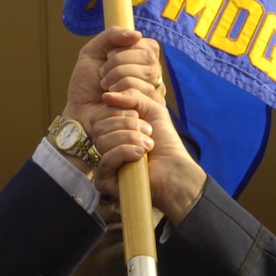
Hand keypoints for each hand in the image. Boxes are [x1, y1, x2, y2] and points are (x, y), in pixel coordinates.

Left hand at [64, 30, 155, 139]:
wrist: (79, 112)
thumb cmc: (86, 85)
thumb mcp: (92, 52)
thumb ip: (111, 35)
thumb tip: (137, 34)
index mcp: (142, 61)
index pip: (148, 45)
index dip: (125, 48)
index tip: (106, 57)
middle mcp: (152, 76)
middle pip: (148, 57)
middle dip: (119, 62)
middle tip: (102, 74)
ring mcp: (153, 93)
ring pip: (148, 73)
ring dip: (119, 76)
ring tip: (105, 87)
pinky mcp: (150, 110)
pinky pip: (144, 91)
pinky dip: (121, 91)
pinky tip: (109, 97)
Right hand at [111, 79, 205, 223]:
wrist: (176, 170)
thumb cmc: (165, 142)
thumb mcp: (153, 109)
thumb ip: (132, 95)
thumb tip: (106, 95)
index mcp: (111, 129)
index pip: (100, 113)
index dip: (120, 111)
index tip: (141, 118)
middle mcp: (104, 145)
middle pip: (99, 126)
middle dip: (127, 125)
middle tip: (148, 132)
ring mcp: (103, 163)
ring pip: (102, 141)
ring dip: (130, 139)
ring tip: (148, 146)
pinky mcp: (104, 180)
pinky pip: (105, 159)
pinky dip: (125, 152)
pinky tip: (140, 156)